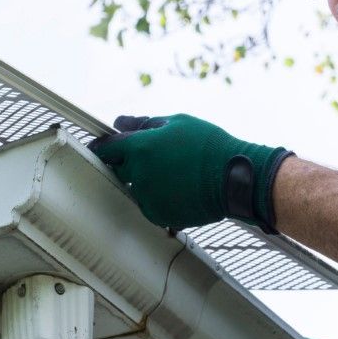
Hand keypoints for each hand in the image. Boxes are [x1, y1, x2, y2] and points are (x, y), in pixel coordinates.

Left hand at [88, 114, 290, 229]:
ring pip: (134, 189)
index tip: (101, 149)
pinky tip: (179, 188)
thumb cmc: (209, 145)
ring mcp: (148, 197)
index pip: (106, 149)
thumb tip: (121, 122)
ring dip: (144, 181)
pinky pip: (149, 205)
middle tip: (150, 158)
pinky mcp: (159, 215)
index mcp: (140, 148)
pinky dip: (157, 198)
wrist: (236, 178)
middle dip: (126, 163)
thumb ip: (144, 124)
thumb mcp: (177, 123)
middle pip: (117, 170)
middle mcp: (139, 174)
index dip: (102, 148)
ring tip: (173, 173)